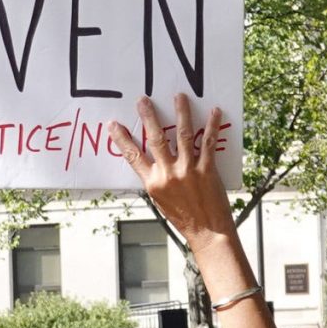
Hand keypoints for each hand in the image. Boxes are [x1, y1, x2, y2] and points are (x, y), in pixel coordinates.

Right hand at [110, 95, 236, 242]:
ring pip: (182, 135)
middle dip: (148, 117)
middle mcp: (169, 174)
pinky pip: (208, 143)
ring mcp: (188, 170)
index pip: (133, 157)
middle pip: (156, 139)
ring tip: (179, 96)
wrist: (208, 231)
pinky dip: (212, 126)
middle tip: (143, 100)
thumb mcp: (161, 201)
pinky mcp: (207, 170)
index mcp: (153, 183)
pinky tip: (214, 111)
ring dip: (180, 113)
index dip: (122, 139)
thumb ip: (155, 181)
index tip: (113, 124)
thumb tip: (150, 164)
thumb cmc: (184, 218)